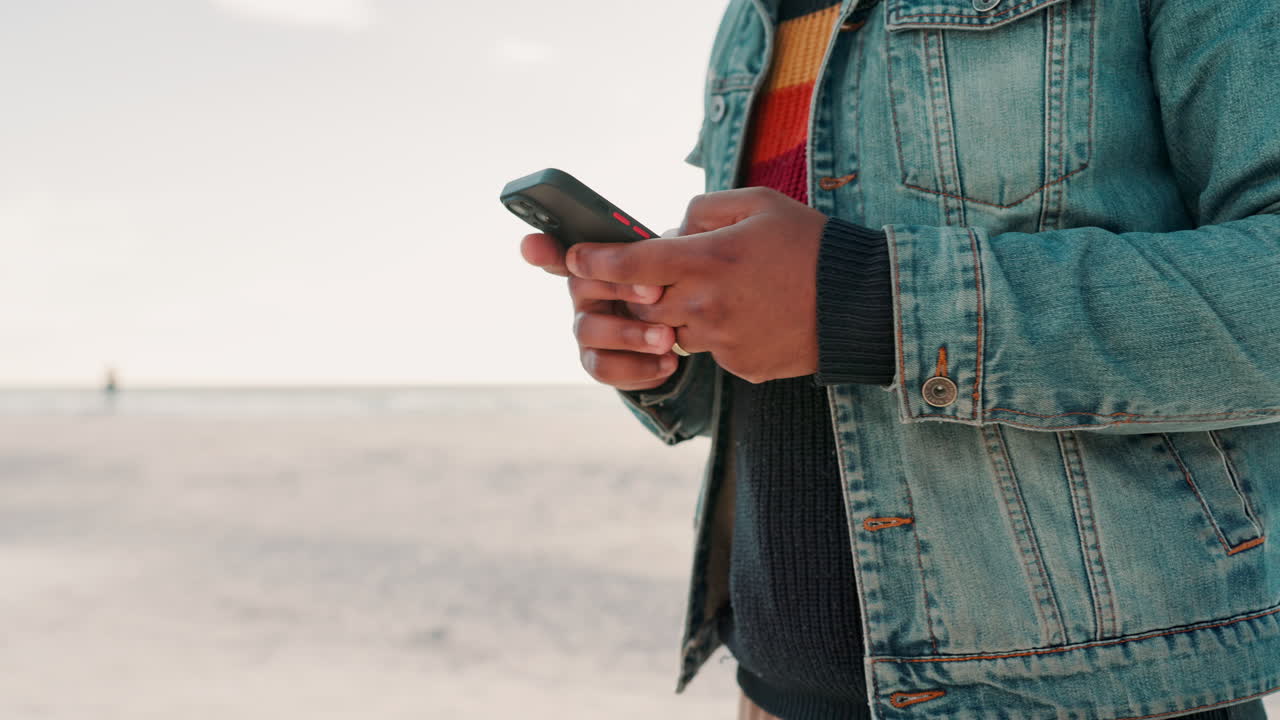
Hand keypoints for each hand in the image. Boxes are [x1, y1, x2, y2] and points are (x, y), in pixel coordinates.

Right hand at [520, 232, 680, 390]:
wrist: (685, 334)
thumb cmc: (672, 289)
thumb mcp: (669, 262)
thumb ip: (657, 251)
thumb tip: (672, 234)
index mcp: (596, 263)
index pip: (561, 250)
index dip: (542, 249)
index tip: (532, 246)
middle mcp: (583, 295)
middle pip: (580, 286)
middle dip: (619, 288)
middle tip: (656, 293)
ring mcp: (587, 330)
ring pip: (590, 331)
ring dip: (632, 335)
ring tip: (668, 338)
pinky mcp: (597, 363)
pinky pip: (605, 367)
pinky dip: (640, 367)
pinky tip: (669, 361)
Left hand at [565, 187, 826, 383]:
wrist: (864, 304)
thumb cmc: (811, 244)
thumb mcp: (758, 204)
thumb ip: (704, 209)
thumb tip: (671, 226)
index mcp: (709, 260)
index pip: (632, 264)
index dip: (595, 262)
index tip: (573, 259)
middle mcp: (708, 305)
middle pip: (645, 303)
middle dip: (642, 289)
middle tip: (660, 272)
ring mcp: (724, 342)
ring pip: (675, 330)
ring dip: (683, 311)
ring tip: (729, 289)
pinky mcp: (741, 367)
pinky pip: (711, 350)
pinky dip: (718, 333)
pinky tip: (753, 314)